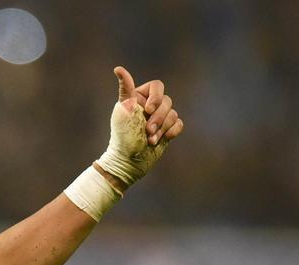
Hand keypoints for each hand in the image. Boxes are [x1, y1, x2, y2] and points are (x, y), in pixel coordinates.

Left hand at [95, 66, 184, 186]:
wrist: (128, 162)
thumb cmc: (122, 136)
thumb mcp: (123, 110)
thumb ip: (126, 89)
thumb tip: (118, 68)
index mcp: (139, 98)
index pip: (157, 85)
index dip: (156, 97)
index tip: (148, 111)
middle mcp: (149, 106)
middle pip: (167, 101)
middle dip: (159, 118)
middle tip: (147, 131)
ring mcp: (159, 118)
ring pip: (173, 113)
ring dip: (163, 128)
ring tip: (150, 140)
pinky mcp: (166, 130)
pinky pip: (179, 123)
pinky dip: (172, 132)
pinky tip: (161, 141)